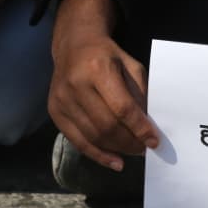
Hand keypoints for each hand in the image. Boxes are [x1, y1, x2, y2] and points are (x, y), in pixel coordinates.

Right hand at [48, 0, 158, 170]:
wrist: (74, 46)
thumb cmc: (107, 56)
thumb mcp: (131, 67)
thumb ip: (139, 95)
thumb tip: (148, 129)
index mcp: (98, 68)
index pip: (122, 107)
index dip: (139, 128)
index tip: (154, 141)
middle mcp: (76, 84)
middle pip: (106, 125)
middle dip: (129, 142)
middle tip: (143, 149)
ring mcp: (62, 99)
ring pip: (93, 136)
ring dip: (116, 149)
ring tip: (132, 152)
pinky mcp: (54, 111)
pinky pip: (77, 141)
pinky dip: (98, 155)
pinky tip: (114, 161)